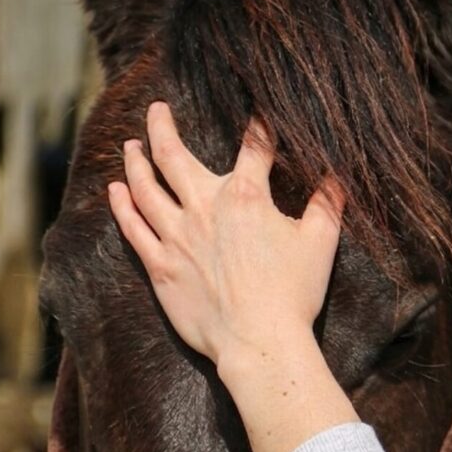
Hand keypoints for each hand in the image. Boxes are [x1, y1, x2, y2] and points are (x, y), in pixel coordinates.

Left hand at [107, 103, 344, 383]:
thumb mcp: (320, 242)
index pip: (253, 149)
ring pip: (145, 187)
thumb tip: (336, 176)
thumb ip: (327, 204)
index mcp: (244, 197)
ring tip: (130, 146)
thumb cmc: (293, 293)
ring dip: (135, 161)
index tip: (257, 117)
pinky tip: (115, 191)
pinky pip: (133, 228)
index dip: (259, 129)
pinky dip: (122, 206)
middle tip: (156, 109)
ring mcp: (176, 237)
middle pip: (174, 156)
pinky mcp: (160, 266)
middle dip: (162, 126)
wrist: (258, 342)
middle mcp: (203, 208)